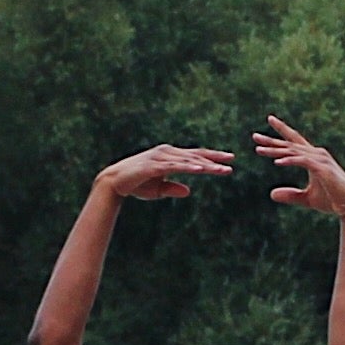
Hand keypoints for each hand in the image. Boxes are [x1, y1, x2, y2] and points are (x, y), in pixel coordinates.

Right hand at [99, 144, 234, 200]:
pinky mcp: (154, 165)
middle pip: (195, 155)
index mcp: (170, 157)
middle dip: (214, 159)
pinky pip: (175, 166)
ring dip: (205, 164)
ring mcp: (160, 157)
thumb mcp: (158, 189)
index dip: (212, 157)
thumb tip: (189, 191)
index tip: (228, 160)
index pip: (195, 156)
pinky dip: (188, 167)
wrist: (114, 182)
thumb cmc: (136, 184)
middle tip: (231, 161)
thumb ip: (173, 188)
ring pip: (188, 160)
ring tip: (220, 169)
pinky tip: (200, 169)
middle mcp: (167, 153)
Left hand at [254, 116, 344, 216]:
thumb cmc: (332, 200)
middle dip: (271, 141)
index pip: (294, 142)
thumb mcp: (306, 199)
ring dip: (276, 151)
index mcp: (313, 158)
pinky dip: (290, 160)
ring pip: (293, 152)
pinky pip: (302, 162)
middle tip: (254, 137)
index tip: (269, 121)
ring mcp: (320, 160)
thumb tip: (271, 194)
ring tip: (259, 150)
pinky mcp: (322, 168)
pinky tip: (277, 162)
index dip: (282, 131)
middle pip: (290, 144)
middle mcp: (317, 154)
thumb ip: (290, 195)